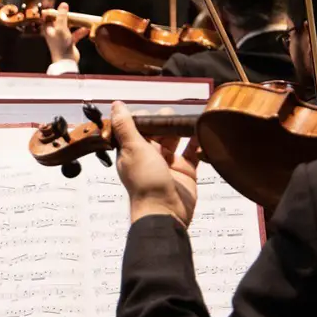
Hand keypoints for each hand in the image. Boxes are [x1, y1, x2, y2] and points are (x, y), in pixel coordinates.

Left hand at [45, 2, 86, 65]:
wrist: (66, 61)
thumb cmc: (61, 45)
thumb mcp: (61, 27)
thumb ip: (62, 16)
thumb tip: (63, 4)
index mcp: (48, 29)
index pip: (48, 17)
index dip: (52, 11)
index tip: (59, 7)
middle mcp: (54, 32)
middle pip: (58, 21)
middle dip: (65, 16)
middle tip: (70, 11)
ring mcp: (62, 37)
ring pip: (68, 27)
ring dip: (74, 23)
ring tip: (80, 18)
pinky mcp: (69, 42)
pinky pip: (75, 34)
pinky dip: (80, 31)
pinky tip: (86, 29)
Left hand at [110, 101, 198, 225]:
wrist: (165, 211)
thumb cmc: (145, 183)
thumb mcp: (133, 149)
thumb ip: (125, 126)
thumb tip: (116, 105)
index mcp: (132, 150)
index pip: (139, 126)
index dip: (146, 118)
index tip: (154, 115)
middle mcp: (149, 155)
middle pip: (159, 130)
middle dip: (166, 122)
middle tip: (172, 121)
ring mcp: (168, 162)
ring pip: (176, 138)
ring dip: (181, 129)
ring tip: (187, 122)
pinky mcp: (185, 170)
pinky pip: (193, 151)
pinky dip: (197, 142)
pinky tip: (201, 133)